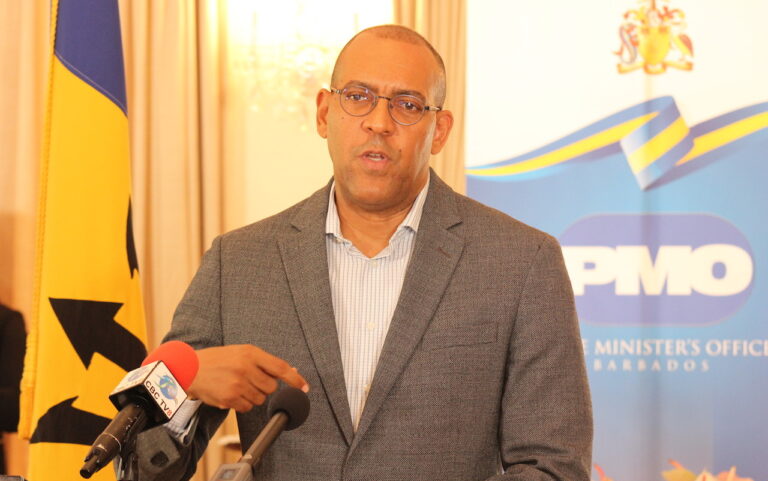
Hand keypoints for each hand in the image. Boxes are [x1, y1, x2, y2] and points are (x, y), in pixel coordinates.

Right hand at [187, 344, 308, 412]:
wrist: (189, 369)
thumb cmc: (218, 359)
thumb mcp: (241, 352)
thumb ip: (263, 362)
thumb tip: (290, 371)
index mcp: (250, 353)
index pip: (280, 367)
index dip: (295, 379)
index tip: (304, 387)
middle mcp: (245, 368)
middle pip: (271, 387)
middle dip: (265, 387)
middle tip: (250, 380)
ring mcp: (237, 384)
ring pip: (260, 399)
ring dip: (253, 395)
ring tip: (238, 385)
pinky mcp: (229, 398)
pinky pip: (247, 407)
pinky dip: (242, 404)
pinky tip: (232, 394)